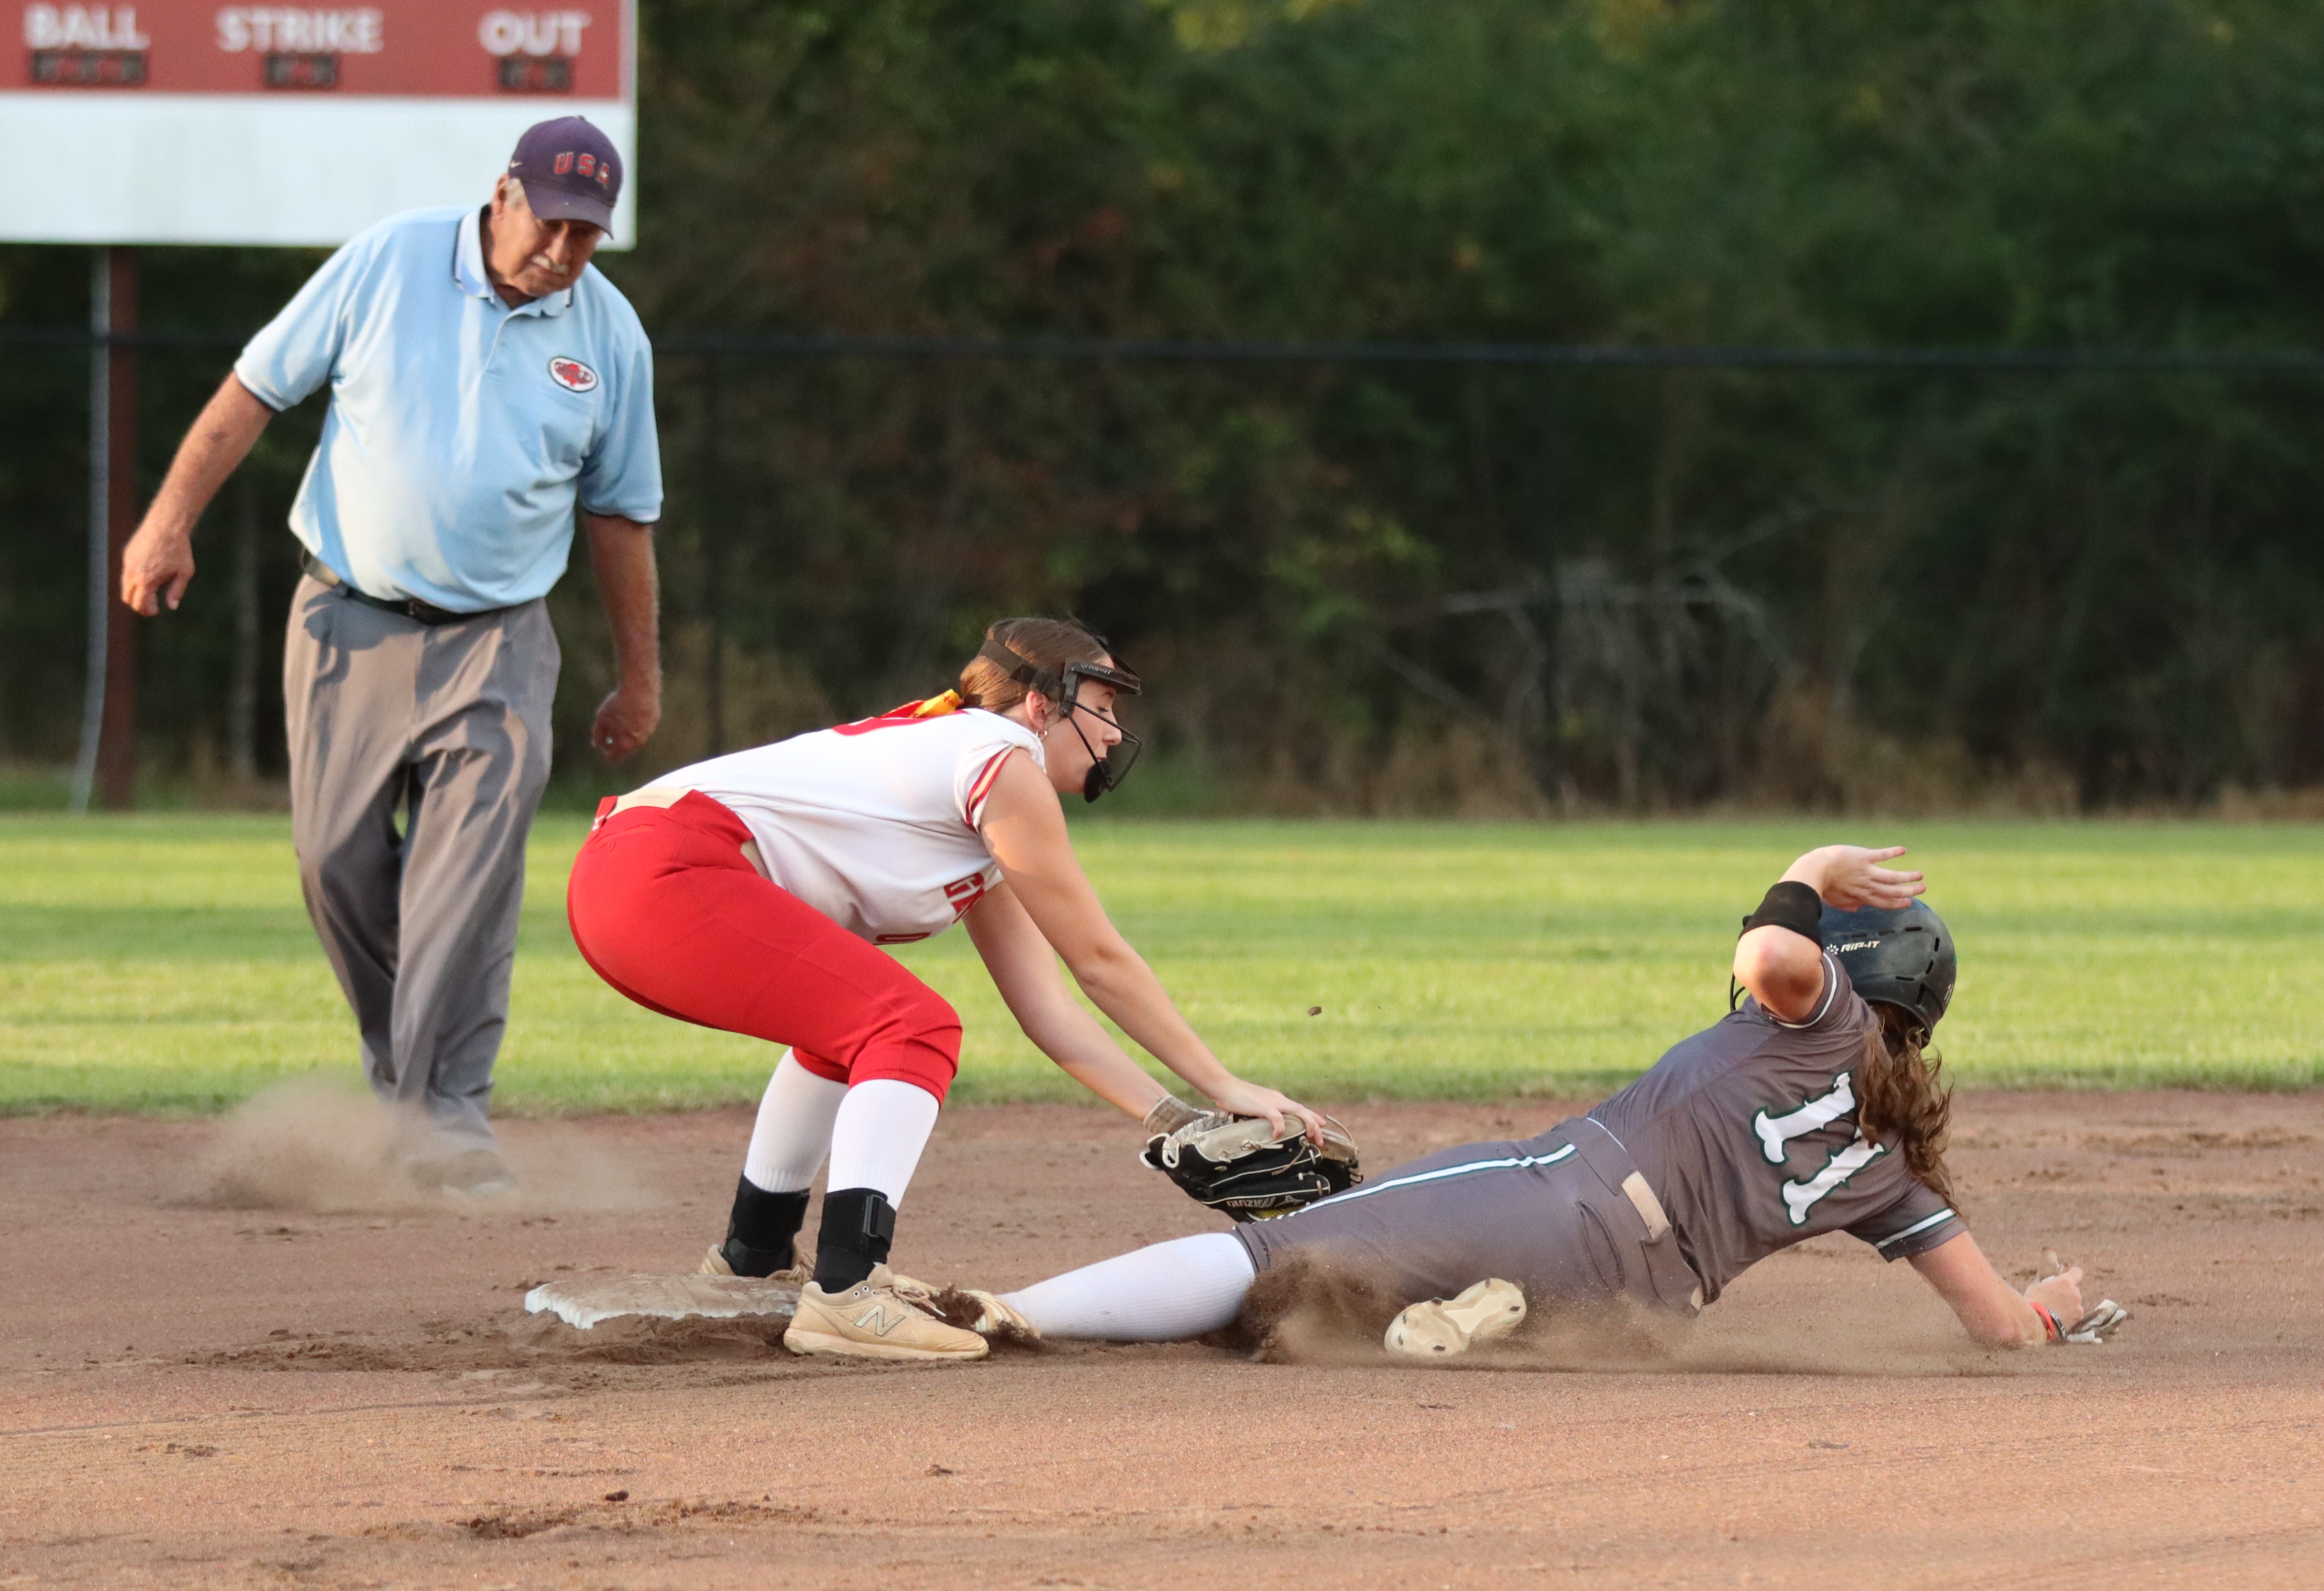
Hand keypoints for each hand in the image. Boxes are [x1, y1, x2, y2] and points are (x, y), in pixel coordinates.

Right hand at [120, 521, 195, 614]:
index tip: (156, 611)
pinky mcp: (127, 554)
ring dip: (135, 593)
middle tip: (151, 607)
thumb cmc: (179, 550)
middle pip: (127, 597)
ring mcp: (128, 563)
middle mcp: (133, 573)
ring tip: (149, 594)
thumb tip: (172, 607)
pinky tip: (148, 578)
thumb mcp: (184, 573)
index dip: (147, 611)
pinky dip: (134, 580)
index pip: (139, 603)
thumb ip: (177, 591)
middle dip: (138, 605)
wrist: (167, 525)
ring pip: (125, 585)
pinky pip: (126, 573)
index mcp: (146, 580)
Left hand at [591, 682, 658, 761]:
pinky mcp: (655, 719)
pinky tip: (632, 706)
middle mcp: (639, 742)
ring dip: (628, 728)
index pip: (614, 757)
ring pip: (636, 734)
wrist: (639, 689)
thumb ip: (598, 735)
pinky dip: (638, 719)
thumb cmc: (618, 705)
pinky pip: (644, 723)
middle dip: (617, 738)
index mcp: (625, 744)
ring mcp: (649, 730)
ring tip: (622, 712)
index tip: (602, 741)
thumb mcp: (601, 720)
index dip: (605, 751)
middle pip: (626, 746)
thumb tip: (596, 745)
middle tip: (610, 724)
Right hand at [1205, 1078, 1323, 1144]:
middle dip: (1315, 1125)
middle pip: (1303, 1111)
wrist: (1225, 1087)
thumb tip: (1270, 1127)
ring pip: (1297, 1111)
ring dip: (1307, 1124)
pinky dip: (1281, 1126)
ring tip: (1310, 1137)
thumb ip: (1265, 1115)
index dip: (1313, 1118)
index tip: (1323, 1127)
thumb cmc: (1238, 1099)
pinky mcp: (1262, 1106)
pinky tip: (1279, 1135)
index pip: (1300, 1109)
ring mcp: (1272, 1102)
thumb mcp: (1256, 1108)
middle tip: (1321, 1141)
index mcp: (1278, 1100)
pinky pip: (1277, 1117)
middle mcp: (1279, 1100)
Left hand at [1794, 845, 1924, 910]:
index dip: (1897, 903)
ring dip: (1908, 876)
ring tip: (1920, 875)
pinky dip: (1893, 852)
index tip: (1909, 903)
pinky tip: (1903, 850)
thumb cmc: (1821, 886)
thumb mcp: (1835, 900)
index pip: (1883, 902)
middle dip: (1909, 891)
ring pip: (1894, 877)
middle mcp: (1868, 886)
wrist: (1816, 870)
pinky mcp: (1864, 857)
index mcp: (1861, 896)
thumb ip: (1848, 905)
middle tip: (1922, 889)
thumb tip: (1858, 908)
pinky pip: (1882, 855)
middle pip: (1893, 891)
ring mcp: (1868, 872)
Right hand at [2025, 1247, 2085, 1333]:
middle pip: (2074, 1289)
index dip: (2073, 1273)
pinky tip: (2059, 1317)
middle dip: (2067, 1292)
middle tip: (2056, 1297)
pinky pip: (2075, 1313)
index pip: (2077, 1272)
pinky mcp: (2078, 1318)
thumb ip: (2046, 1282)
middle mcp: (2075, 1293)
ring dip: (2069, 1304)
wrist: (2038, 1321)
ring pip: (2075, 1302)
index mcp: (2065, 1282)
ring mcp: (2078, 1306)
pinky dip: (2070, 1314)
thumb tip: (2045, 1280)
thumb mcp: (2036, 1286)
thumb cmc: (2034, 1301)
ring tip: (2057, 1310)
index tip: (2069, 1276)